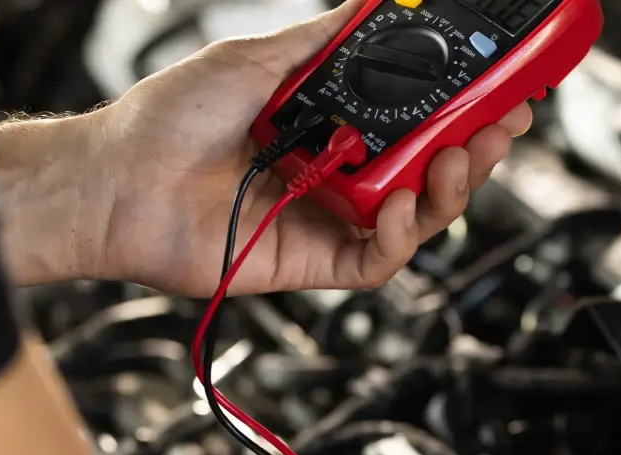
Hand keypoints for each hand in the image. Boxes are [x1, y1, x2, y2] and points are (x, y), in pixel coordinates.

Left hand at [87, 0, 530, 295]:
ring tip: (458, 157)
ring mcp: (328, 219)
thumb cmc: (168, 120)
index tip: (500, 86)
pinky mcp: (313, 263)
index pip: (417, 120)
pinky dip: (398, 236)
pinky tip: (396, 207)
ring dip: (449, 188)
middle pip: (430, 170)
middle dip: (475, 148)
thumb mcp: (259, 57)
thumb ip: (325, 39)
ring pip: (417, 217)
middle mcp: (338, 174)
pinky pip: (378, 259)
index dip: (463, 108)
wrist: (117, 179)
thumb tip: (372, 2)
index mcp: (332, 126)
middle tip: (503, 122)